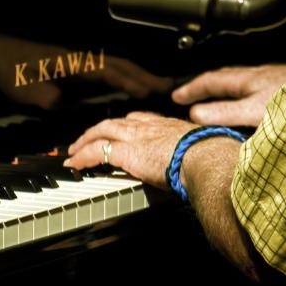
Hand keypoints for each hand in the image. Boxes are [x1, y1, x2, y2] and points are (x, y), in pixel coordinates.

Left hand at [0, 26, 173, 108]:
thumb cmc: (12, 71)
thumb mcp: (31, 92)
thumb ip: (54, 101)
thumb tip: (70, 106)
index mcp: (76, 64)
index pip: (113, 72)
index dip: (136, 82)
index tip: (156, 91)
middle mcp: (83, 59)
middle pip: (122, 66)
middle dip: (147, 76)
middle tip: (171, 87)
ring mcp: (80, 61)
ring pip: (117, 66)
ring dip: (138, 75)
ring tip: (158, 86)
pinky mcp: (75, 66)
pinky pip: (107, 71)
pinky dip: (124, 77)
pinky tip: (129, 86)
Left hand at [64, 111, 196, 188]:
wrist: (207, 157)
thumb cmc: (212, 157)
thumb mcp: (202, 150)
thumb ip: (195, 155)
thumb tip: (203, 165)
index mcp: (169, 126)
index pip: (142, 119)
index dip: (127, 124)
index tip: (122, 129)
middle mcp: (150, 126)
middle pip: (117, 122)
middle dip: (100, 129)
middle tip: (88, 137)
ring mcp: (137, 137)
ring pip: (102, 131)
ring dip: (86, 140)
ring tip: (74, 150)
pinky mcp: (127, 152)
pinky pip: (96, 152)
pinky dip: (83, 157)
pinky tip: (74, 164)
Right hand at [172, 64, 285, 126]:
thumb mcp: (255, 111)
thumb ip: (226, 113)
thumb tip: (196, 114)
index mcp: (249, 79)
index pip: (212, 80)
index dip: (192, 89)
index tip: (176, 96)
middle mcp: (261, 76)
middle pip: (227, 78)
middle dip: (206, 87)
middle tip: (189, 95)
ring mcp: (276, 81)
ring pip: (244, 84)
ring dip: (226, 92)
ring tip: (217, 101)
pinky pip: (258, 90)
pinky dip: (245, 97)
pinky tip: (254, 109)